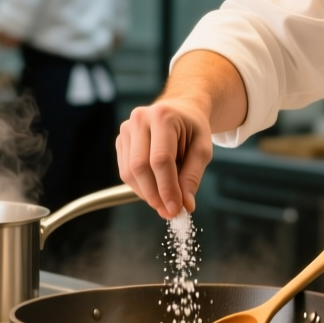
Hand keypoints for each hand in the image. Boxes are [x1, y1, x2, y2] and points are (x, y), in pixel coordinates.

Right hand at [117, 97, 213, 218]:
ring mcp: (126, 129)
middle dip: (154, 195)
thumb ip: (193, 176)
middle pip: (140, 167)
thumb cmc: (193, 128)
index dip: (167, 188)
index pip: (160, 159)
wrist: (180, 111)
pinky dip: (140, 187)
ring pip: (129, 172)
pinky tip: (155, 190)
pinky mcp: (120, 141)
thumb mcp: (203, 149)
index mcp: (163, 116)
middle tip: (169, 212)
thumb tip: (185, 203)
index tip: (175, 209)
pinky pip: (125, 171)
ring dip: (146, 194)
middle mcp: (140, 119)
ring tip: (165, 203)